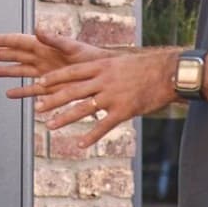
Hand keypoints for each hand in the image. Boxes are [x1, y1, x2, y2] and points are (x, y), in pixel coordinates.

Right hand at [0, 29, 104, 94]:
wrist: (103, 76)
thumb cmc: (92, 57)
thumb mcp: (72, 46)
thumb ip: (53, 38)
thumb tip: (38, 29)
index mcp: (46, 46)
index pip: (20, 42)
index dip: (4, 40)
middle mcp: (42, 59)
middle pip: (15, 56)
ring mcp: (44, 73)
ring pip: (20, 72)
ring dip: (5, 72)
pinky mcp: (50, 88)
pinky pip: (31, 90)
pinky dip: (20, 92)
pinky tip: (9, 93)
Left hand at [15, 47, 179, 150]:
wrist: (170, 72)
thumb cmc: (146, 67)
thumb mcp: (120, 61)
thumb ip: (103, 68)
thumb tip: (90, 70)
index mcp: (102, 66)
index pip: (71, 72)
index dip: (54, 78)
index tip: (39, 83)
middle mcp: (104, 80)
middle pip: (72, 91)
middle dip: (52, 100)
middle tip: (37, 108)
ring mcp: (113, 96)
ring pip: (83, 108)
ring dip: (64, 118)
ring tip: (49, 126)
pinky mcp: (124, 110)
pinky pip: (104, 125)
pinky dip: (91, 136)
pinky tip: (80, 145)